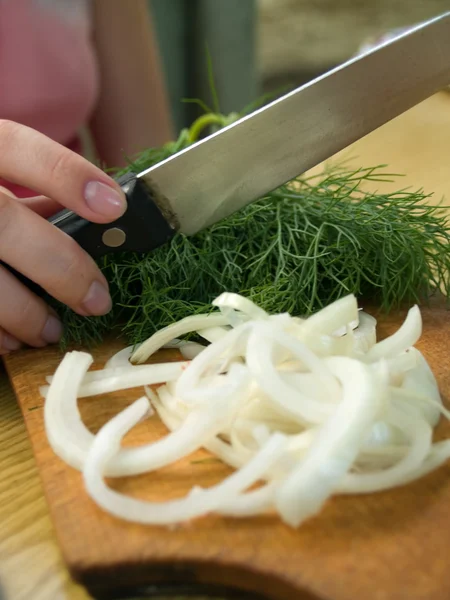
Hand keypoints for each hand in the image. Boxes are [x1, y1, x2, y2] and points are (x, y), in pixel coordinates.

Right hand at [0, 120, 126, 353]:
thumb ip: (30, 199)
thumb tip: (96, 224)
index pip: (15, 145)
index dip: (66, 174)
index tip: (114, 206)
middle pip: (4, 224)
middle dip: (61, 269)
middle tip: (97, 301)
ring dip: (25, 314)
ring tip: (51, 330)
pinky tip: (11, 339)